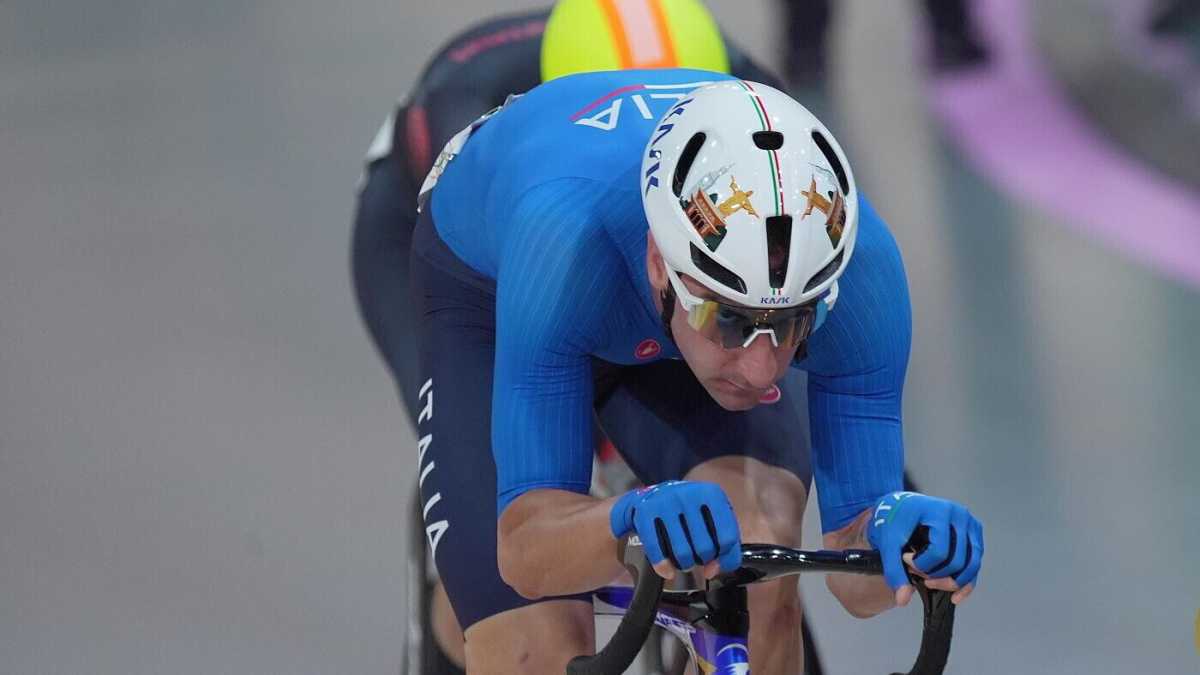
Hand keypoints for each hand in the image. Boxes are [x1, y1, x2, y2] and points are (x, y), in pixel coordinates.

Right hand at [610, 481, 740, 580]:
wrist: (652, 495)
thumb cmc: (687, 511)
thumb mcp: (711, 519)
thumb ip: (723, 545)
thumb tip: (712, 570)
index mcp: (712, 494)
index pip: (728, 537)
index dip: (724, 556)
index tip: (716, 560)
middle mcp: (689, 495)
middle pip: (705, 547)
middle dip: (702, 560)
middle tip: (697, 557)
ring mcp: (666, 502)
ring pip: (682, 552)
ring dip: (684, 564)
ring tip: (684, 561)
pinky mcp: (646, 511)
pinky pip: (657, 549)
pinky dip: (663, 565)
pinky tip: (667, 570)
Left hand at [866, 492, 983, 606]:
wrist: (902, 506)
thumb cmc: (896, 518)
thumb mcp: (889, 541)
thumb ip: (894, 569)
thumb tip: (902, 599)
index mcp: (939, 511)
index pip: (939, 551)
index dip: (922, 565)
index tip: (906, 560)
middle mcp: (959, 515)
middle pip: (957, 561)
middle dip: (936, 575)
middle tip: (917, 573)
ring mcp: (970, 524)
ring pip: (971, 565)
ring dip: (952, 581)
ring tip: (930, 581)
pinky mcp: (974, 533)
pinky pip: (975, 563)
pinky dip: (966, 582)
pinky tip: (955, 595)